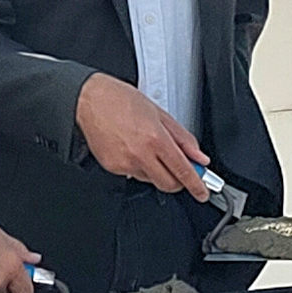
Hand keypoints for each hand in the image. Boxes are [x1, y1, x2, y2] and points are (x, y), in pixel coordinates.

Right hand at [75, 73, 210, 200]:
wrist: (89, 100)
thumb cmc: (121, 100)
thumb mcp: (160, 114)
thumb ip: (182, 138)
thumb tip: (198, 156)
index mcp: (155, 138)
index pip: (183, 171)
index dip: (196, 185)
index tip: (202, 192)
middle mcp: (140, 154)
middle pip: (168, 184)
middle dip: (178, 181)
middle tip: (180, 171)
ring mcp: (125, 163)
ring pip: (150, 179)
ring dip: (156, 171)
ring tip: (146, 147)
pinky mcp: (112, 168)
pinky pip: (133, 174)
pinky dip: (138, 166)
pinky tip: (132, 148)